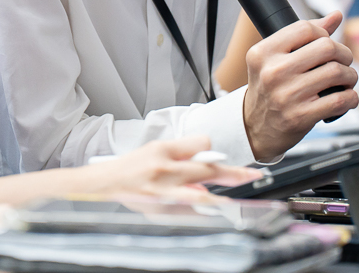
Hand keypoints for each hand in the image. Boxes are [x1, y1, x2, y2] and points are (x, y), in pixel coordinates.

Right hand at [82, 135, 267, 202]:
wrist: (105, 183)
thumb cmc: (131, 166)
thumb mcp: (156, 149)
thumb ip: (183, 152)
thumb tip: (207, 158)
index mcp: (164, 152)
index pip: (199, 146)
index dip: (213, 151)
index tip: (229, 158)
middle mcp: (164, 172)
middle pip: (205, 171)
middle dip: (232, 174)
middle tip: (252, 176)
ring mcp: (162, 194)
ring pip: (198, 197)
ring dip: (219, 199)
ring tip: (234, 203)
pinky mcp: (159, 211)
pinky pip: (186, 213)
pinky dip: (201, 213)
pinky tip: (211, 213)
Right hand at [242, 12, 358, 160]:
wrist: (255, 128)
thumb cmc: (269, 89)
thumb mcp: (275, 60)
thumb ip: (304, 37)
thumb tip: (336, 15)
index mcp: (263, 53)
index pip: (305, 28)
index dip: (324, 33)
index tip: (327, 44)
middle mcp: (273, 72)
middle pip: (326, 47)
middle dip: (343, 54)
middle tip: (343, 62)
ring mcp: (287, 95)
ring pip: (338, 72)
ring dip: (350, 76)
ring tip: (346, 81)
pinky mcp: (301, 116)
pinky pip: (341, 99)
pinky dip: (351, 97)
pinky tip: (346, 98)